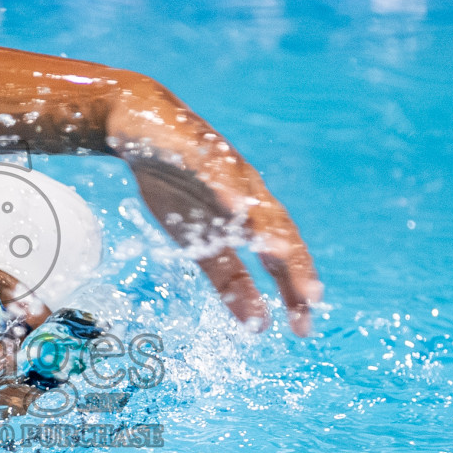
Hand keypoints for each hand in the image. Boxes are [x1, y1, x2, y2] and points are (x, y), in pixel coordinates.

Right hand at [109, 84, 321, 335]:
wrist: (142, 126)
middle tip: (310, 298)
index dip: (294, 289)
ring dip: (267, 226)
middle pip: (278, 229)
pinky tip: (233, 204)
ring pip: (251, 199)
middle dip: (294, 263)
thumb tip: (257, 325)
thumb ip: (230, 280)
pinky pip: (211, 168)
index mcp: (251, 216)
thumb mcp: (202, 243)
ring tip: (280, 254)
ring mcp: (224, 168)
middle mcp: (247, 191)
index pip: (281, 257)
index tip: (304, 327)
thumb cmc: (176, 185)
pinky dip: (224, 185)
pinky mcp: (193, 148)